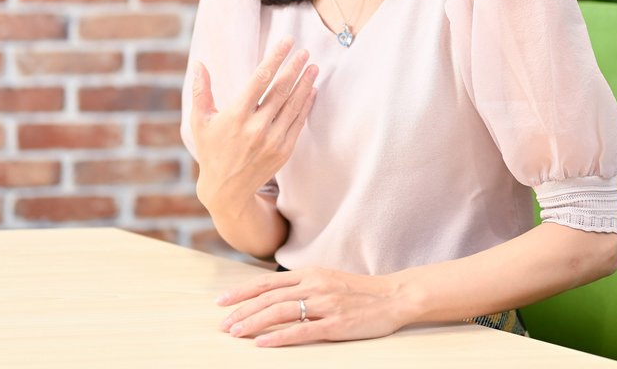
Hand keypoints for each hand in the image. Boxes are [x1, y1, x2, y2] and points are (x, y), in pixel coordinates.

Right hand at [187, 37, 317, 214]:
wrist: (227, 190)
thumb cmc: (211, 150)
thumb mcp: (200, 121)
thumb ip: (201, 91)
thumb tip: (199, 64)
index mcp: (235, 116)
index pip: (260, 79)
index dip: (275, 58)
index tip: (286, 42)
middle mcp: (256, 127)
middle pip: (281, 90)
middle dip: (294, 67)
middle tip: (305, 51)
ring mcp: (272, 140)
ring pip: (293, 105)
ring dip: (305, 83)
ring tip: (313, 66)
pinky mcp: (284, 151)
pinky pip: (298, 122)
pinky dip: (306, 105)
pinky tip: (311, 90)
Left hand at [217, 267, 411, 346]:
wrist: (394, 295)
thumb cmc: (361, 291)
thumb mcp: (329, 279)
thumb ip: (304, 285)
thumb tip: (275, 294)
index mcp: (310, 274)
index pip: (268, 282)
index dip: (242, 292)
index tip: (222, 302)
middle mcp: (314, 285)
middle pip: (269, 297)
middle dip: (241, 311)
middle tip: (222, 324)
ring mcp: (325, 304)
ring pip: (280, 312)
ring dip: (253, 323)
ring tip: (235, 333)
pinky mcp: (336, 323)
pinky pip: (301, 330)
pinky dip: (279, 336)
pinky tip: (262, 343)